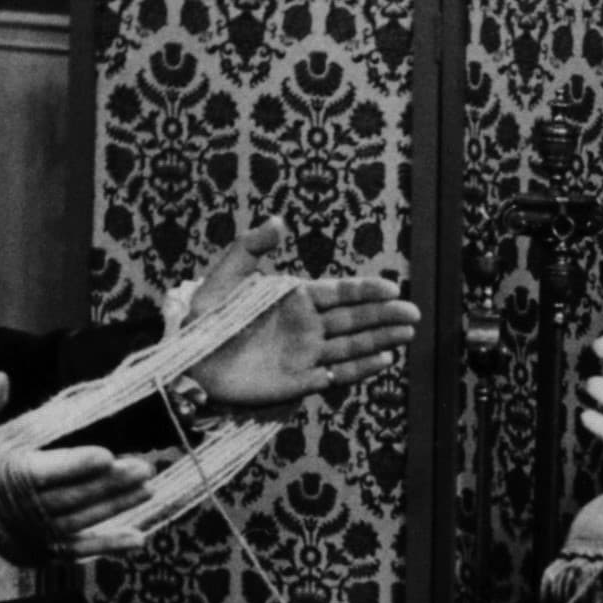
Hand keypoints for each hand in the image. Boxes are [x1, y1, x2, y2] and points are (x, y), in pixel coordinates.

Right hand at [0, 373, 156, 557]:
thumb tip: (1, 378)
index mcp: (1, 478)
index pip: (42, 472)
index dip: (74, 465)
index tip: (105, 455)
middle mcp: (22, 511)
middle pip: (72, 497)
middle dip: (110, 484)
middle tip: (143, 468)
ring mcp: (36, 534)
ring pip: (82, 520)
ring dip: (117, 506)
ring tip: (147, 488)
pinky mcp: (44, 550)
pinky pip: (80, 550)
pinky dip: (109, 545)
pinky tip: (138, 539)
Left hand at [186, 217, 421, 409]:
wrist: (189, 363)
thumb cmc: (205, 317)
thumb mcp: (226, 276)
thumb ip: (251, 247)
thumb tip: (278, 220)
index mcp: (295, 299)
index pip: (340, 292)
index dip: (366, 291)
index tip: (392, 288)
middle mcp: (307, 327)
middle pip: (355, 320)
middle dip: (385, 316)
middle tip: (413, 314)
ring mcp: (306, 356)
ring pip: (352, 346)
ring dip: (380, 339)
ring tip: (408, 334)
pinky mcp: (299, 383)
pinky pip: (337, 375)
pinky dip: (361, 369)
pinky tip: (384, 360)